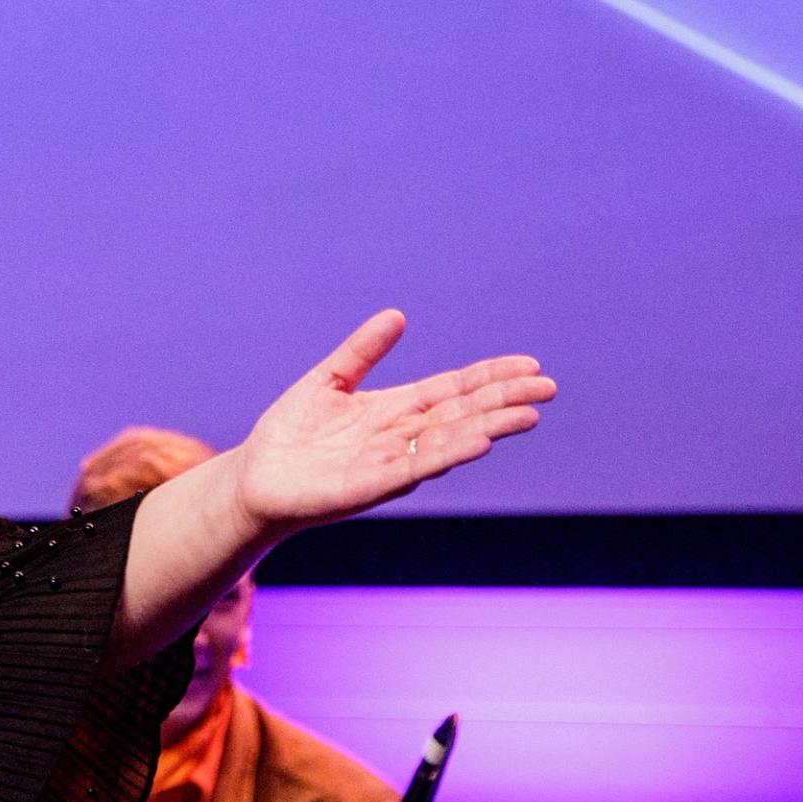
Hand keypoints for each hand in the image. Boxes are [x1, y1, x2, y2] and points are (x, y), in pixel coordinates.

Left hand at [232, 310, 553, 536]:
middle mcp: (401, 437)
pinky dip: (445, 455)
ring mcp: (390, 463)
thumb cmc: (290, 434)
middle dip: (504, 401)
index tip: (530, 365)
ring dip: (488, 428)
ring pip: (448, 442)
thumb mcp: (328, 381)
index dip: (490, 378)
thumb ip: (361, 352)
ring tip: (527, 415)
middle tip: (549, 387)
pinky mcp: (370, 486)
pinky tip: (477, 443)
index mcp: (395, 410)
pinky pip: (414, 468)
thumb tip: (398, 315)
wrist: (253, 479)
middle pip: (462, 414)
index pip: (454, 390)